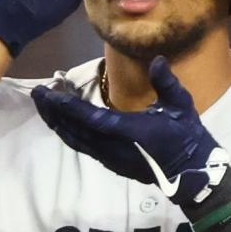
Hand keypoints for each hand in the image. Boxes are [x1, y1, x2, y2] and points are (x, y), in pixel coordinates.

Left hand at [32, 57, 227, 205]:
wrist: (192, 172)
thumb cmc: (187, 136)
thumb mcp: (181, 105)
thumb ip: (166, 82)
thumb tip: (157, 59)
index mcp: (129, 131)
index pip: (89, 117)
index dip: (65, 106)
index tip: (47, 93)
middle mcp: (114, 148)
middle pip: (74, 130)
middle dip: (53, 113)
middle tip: (38, 94)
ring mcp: (111, 159)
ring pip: (76, 141)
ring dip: (58, 124)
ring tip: (45, 107)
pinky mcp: (112, 164)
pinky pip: (83, 148)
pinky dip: (69, 133)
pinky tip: (62, 123)